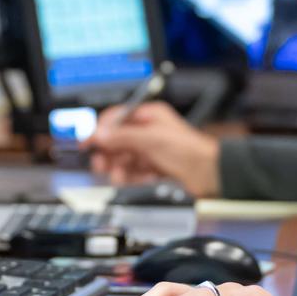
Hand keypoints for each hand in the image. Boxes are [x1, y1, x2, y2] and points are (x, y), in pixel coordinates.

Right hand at [87, 101, 221, 196]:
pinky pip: (137, 171)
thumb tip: (99, 135)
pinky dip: (134, 177)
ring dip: (121, 168)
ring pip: (126, 159)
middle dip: (109, 154)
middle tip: (101, 165)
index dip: (101, 130)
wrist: (209, 173)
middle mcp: (150, 131)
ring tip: (119, 176)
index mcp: (149, 116)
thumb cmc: (189, 150)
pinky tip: (139, 179)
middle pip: (118, 141)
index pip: (117, 118)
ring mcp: (153, 150)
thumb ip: (122, 137)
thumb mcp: (150, 139)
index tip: (87, 142)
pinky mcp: (157, 167)